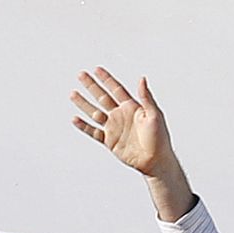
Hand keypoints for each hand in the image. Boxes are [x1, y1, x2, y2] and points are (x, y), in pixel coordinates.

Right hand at [70, 67, 193, 219]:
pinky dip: (84, 126)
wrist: (156, 161)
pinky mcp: (110, 141)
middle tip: (81, 75)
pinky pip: (94, 132)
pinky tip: (75, 119)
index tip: (97, 69)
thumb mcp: (155, 115)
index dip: (107, 79)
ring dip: (84, 103)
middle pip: (103, 97)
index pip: (117, 89)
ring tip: (73, 94)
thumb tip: (142, 79)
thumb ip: (146, 97)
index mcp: (132, 108)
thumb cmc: (160, 139)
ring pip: (95, 113)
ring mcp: (115, 128)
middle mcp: (121, 116)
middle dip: (92, 86)